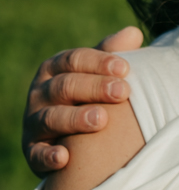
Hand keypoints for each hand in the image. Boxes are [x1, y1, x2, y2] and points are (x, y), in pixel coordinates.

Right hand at [22, 26, 142, 173]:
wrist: (68, 139)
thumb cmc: (89, 99)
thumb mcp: (98, 75)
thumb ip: (112, 55)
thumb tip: (133, 32)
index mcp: (56, 69)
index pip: (74, 60)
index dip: (99, 62)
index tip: (125, 68)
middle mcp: (40, 93)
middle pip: (64, 86)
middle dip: (93, 88)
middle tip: (121, 92)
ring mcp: (34, 122)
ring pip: (50, 117)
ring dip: (75, 118)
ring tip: (101, 120)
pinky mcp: (32, 150)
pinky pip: (36, 153)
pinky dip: (48, 156)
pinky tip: (65, 157)